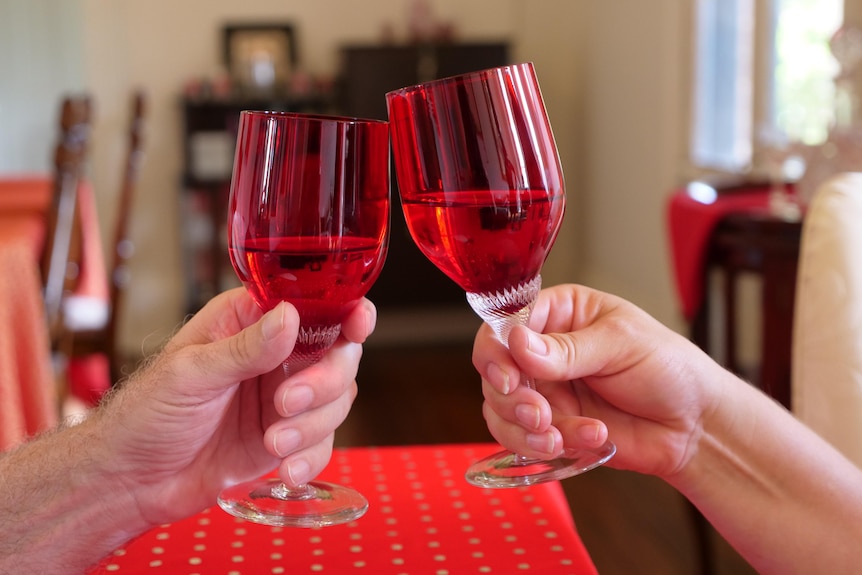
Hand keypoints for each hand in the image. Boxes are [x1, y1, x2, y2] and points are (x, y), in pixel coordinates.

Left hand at [94, 287, 374, 526]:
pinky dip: (312, 456)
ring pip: (337, 400)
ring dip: (313, 425)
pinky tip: (286, 470)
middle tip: (286, 403)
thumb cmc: (146, 414)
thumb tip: (290, 317)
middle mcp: (276, 355)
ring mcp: (285, 398)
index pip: (311, 305)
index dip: (345, 311)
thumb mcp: (190, 373)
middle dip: (323, 382)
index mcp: (250, 321)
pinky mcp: (287, 438)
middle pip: (338, 355)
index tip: (358, 323)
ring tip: (272, 443)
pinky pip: (324, 442)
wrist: (132, 481)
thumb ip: (244, 348)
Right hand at [473, 284, 728, 478]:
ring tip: (560, 436)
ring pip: (500, 409)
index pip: (505, 324)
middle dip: (512, 399)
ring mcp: (544, 390)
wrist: (692, 425)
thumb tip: (517, 343)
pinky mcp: (549, 426)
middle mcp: (542, 350)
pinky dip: (543, 446)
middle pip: (494, 371)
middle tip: (540, 415)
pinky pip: (522, 439)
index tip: (509, 378)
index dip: (496, 351)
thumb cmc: (667, 367)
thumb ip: (568, 349)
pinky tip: (584, 440)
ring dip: (525, 429)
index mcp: (559, 313)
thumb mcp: (622, 344)